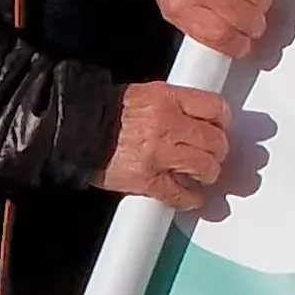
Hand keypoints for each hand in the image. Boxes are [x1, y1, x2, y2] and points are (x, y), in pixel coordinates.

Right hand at [98, 82, 231, 208]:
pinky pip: (179, 194)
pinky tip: (191, 197)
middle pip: (215, 140)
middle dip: (218, 151)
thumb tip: (193, 118)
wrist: (71, 129)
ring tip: (203, 175)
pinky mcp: (146, 180)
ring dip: (208, 174)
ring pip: (205, 167)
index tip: (221, 128)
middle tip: (213, 155)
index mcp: (167, 98)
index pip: (215, 108)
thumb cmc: (102, 112)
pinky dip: (189, 199)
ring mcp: (158, 154)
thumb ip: (171, 105)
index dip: (222, 121)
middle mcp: (168, 124)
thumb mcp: (143, 95)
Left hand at [145, 0, 278, 56]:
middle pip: (245, 19)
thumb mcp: (168, 1)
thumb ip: (194, 22)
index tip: (242, 46)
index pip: (219, 36)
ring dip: (261, 6)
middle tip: (252, 27)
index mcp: (180, 3)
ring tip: (254, 4)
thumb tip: (220, 40)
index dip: (237, 46)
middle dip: (254, 28)